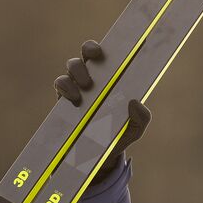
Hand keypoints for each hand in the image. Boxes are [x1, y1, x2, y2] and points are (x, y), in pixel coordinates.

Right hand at [54, 41, 151, 180]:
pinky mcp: (64, 98)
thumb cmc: (120, 134)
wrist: (99, 156)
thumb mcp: (135, 128)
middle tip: (98, 66)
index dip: (105, 46)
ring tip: (85, 88)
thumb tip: (136, 103)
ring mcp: (77, 85)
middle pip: (87, 54)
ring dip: (77, 72)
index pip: (108, 54)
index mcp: (112, 77)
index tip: (104, 48)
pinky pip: (60, 84)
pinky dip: (65, 87)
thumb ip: (142, 118)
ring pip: (72, 66)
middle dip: (89, 53)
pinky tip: (74, 99)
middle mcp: (94, 77)